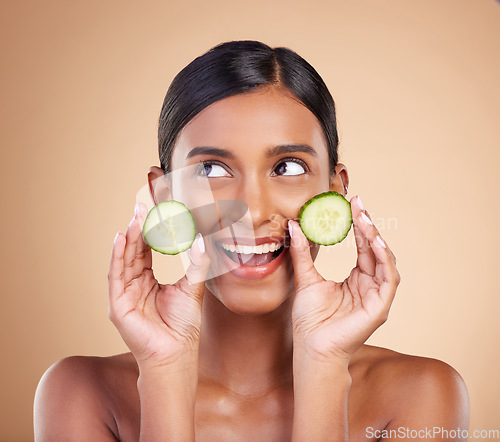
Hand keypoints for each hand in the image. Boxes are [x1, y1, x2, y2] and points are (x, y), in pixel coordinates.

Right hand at [107, 202, 210, 370]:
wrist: (175, 352)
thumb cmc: (184, 322)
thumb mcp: (192, 286)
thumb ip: (196, 262)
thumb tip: (199, 237)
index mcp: (156, 277)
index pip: (153, 248)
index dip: (155, 230)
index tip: (158, 209)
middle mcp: (140, 281)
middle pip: (138, 249)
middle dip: (140, 228)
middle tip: (142, 207)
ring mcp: (127, 290)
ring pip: (126, 258)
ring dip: (130, 238)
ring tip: (135, 218)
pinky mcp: (118, 302)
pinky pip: (116, 274)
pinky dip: (117, 255)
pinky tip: (121, 238)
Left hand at [288, 195, 399, 362]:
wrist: (311, 348)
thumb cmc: (310, 319)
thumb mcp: (305, 278)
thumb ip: (302, 252)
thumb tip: (294, 225)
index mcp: (356, 280)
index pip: (363, 247)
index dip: (359, 226)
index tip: (352, 204)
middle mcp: (369, 286)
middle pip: (376, 250)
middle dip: (368, 226)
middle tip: (358, 204)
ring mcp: (377, 296)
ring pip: (385, 261)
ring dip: (376, 239)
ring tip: (364, 219)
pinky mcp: (380, 307)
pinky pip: (388, 279)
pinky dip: (384, 260)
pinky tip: (374, 243)